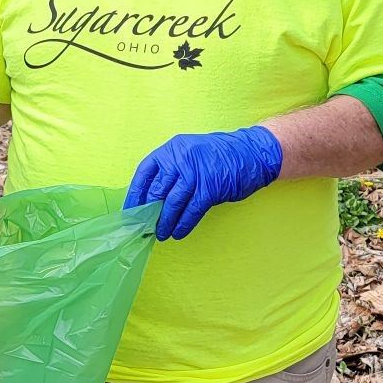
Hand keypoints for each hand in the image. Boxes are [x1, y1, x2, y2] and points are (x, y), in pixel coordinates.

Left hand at [124, 126, 283, 240]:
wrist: (252, 152)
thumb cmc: (219, 156)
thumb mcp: (190, 154)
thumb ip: (172, 171)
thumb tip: (153, 198)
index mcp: (172, 149)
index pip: (144, 173)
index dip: (135, 194)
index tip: (130, 211)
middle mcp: (180, 159)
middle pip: (156, 191)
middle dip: (149, 212)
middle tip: (144, 227)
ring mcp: (195, 173)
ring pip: (172, 204)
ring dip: (165, 222)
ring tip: (161, 234)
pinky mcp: (210, 188)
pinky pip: (191, 211)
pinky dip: (183, 225)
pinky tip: (178, 233)